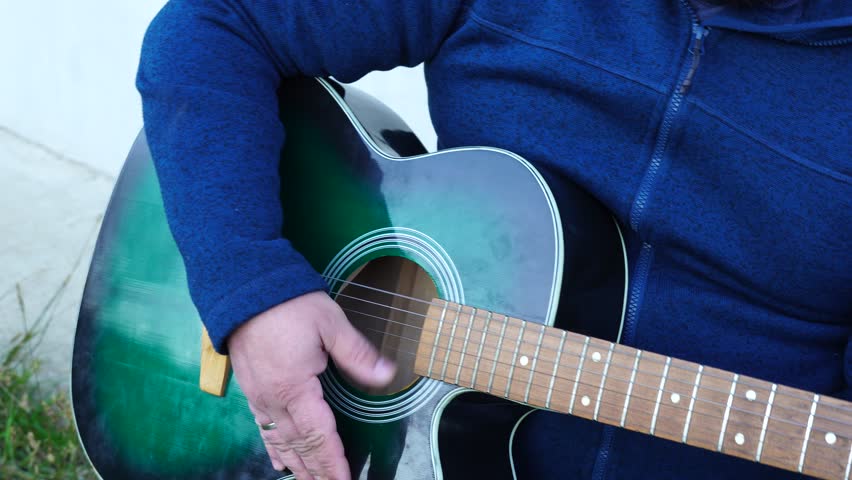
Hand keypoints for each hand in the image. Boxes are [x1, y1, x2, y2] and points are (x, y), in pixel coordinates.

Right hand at [227, 290, 395, 478]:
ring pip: (279, 441)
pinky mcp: (251, 388)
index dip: (333, 463)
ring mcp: (259, 396)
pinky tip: (279, 461)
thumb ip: (358, 355)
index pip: (319, 437)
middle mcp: (274, 399)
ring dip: (297, 466)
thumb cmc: (289, 303)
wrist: (244, 285)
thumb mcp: (331, 324)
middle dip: (316, 472)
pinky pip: (263, 428)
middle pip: (299, 446)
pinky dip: (274, 448)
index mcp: (295, 388)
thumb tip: (388, 375)